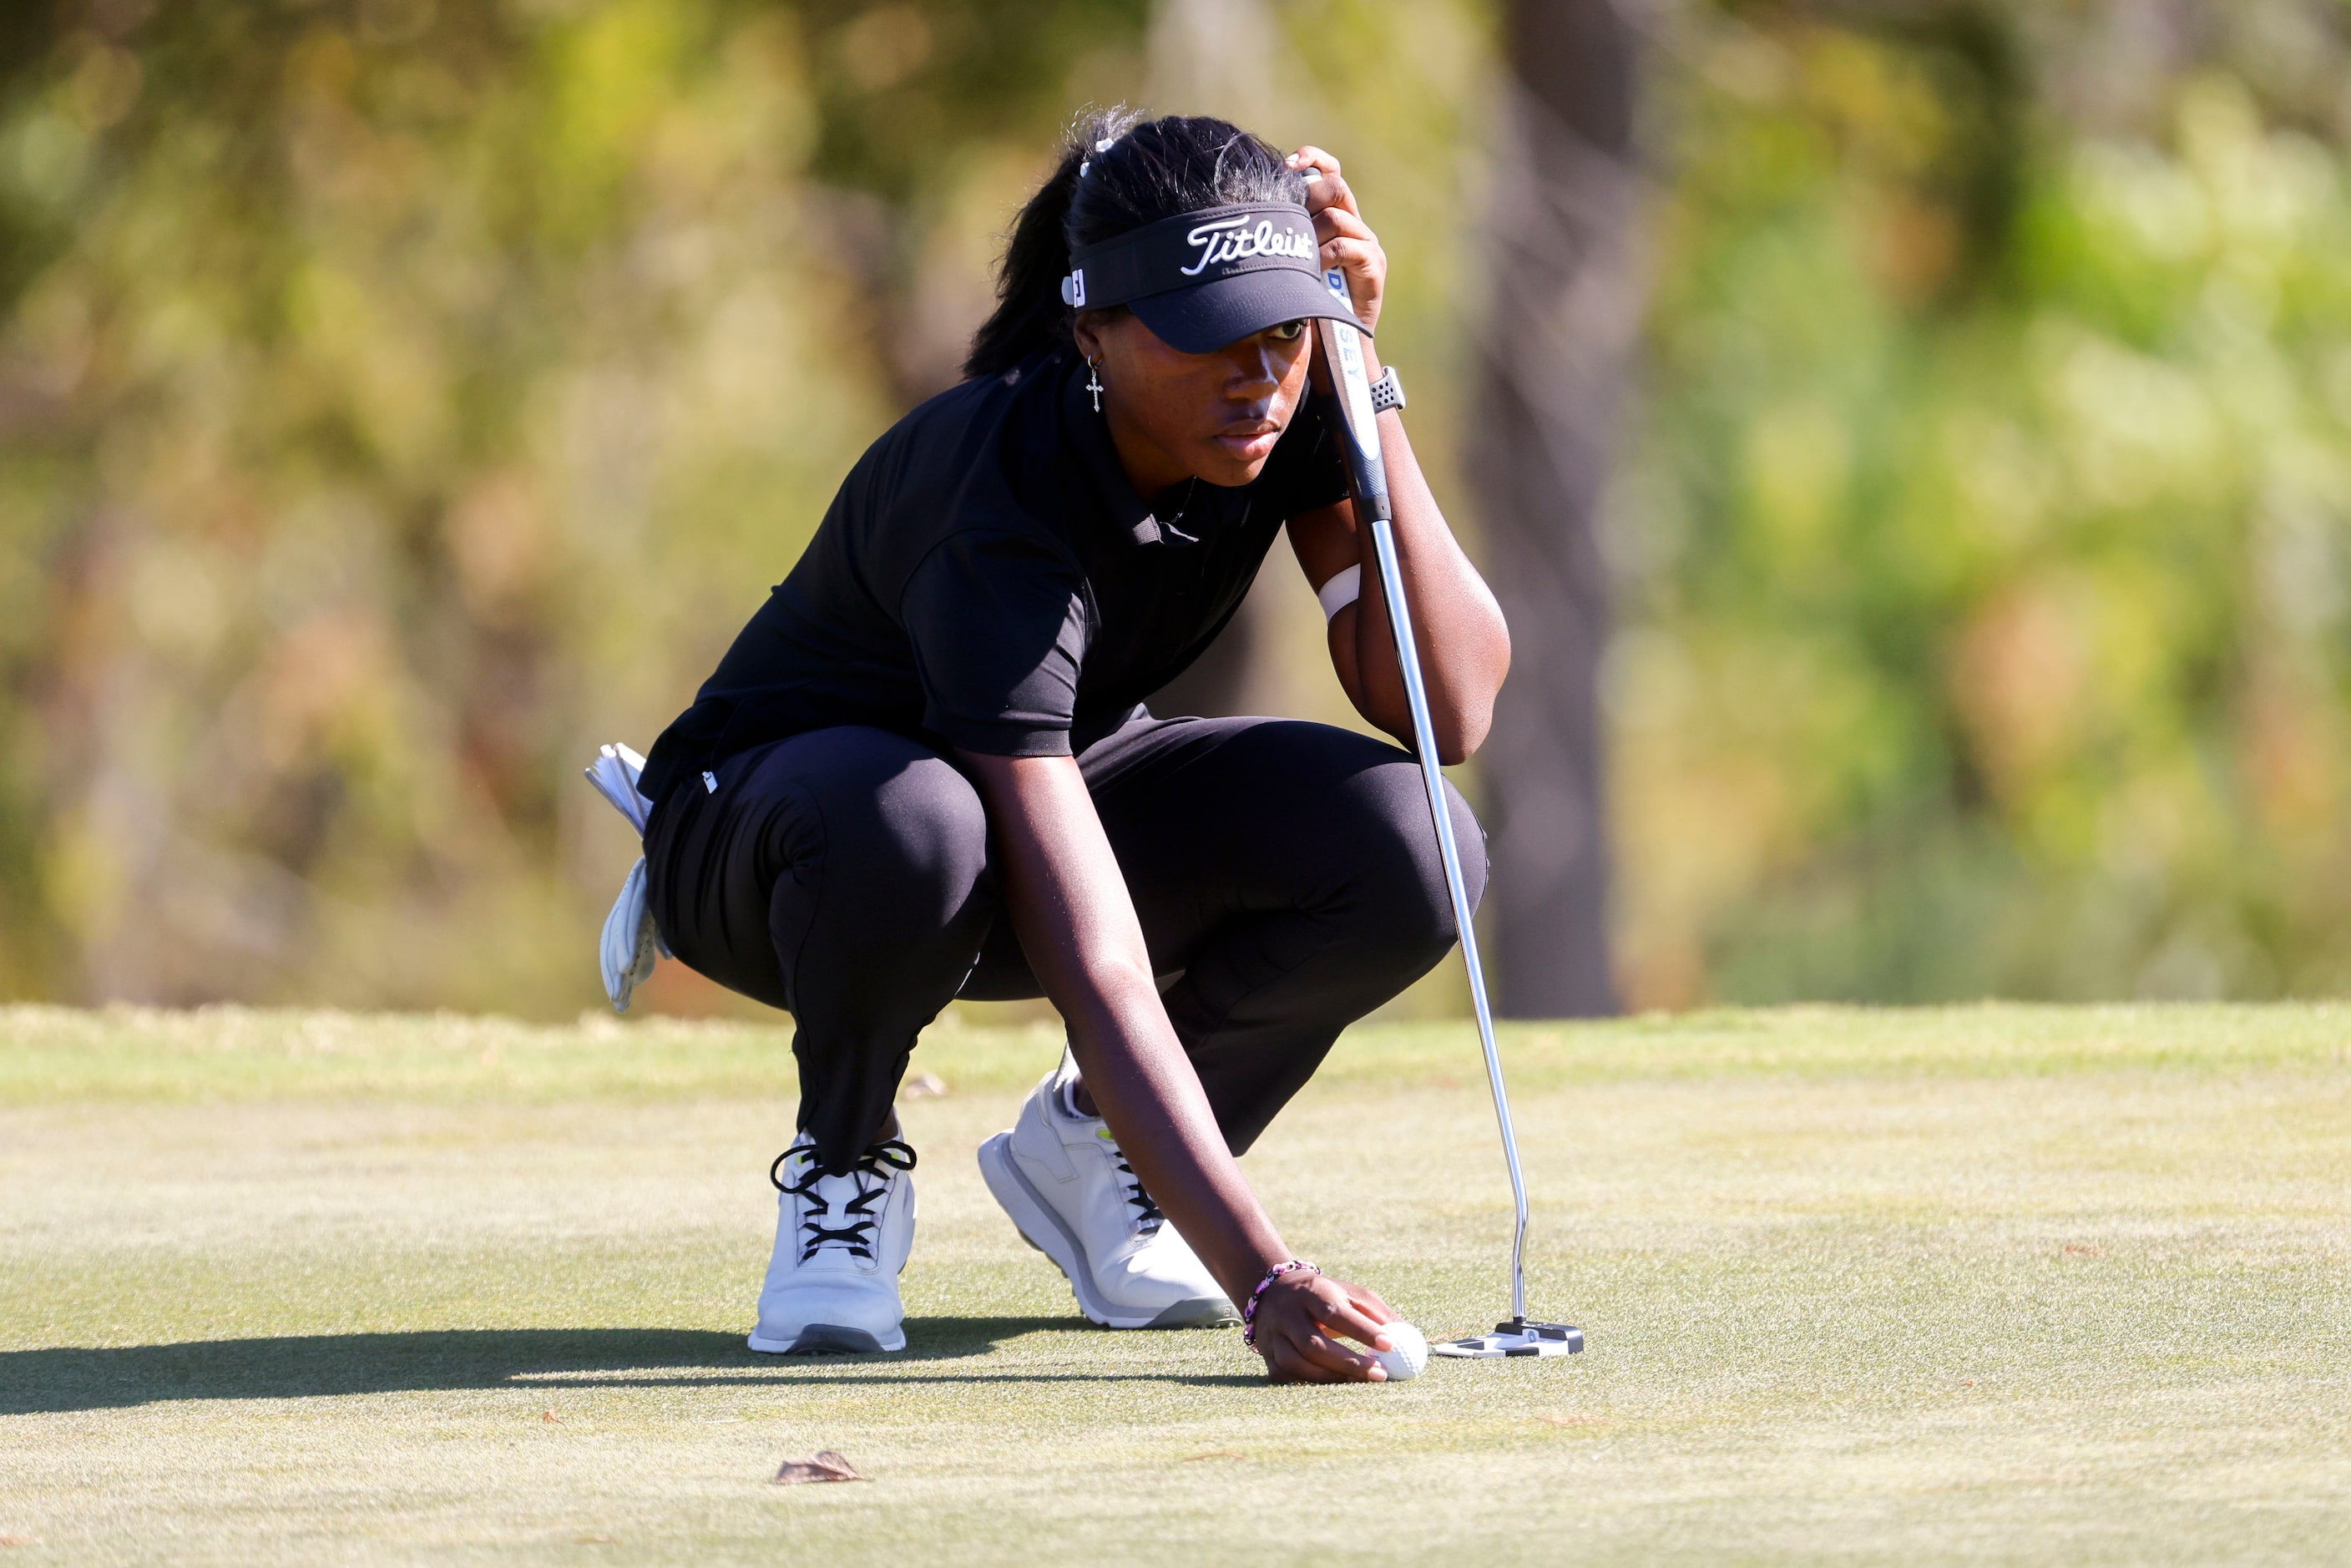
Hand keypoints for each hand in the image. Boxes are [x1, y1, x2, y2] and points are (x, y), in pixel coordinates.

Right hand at [1250, 1270, 1399, 1382]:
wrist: (1273, 1291)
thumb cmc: (1324, 1294)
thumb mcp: (1349, 1292)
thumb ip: (1376, 1312)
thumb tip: (1407, 1334)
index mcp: (1311, 1291)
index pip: (1335, 1312)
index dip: (1361, 1329)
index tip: (1390, 1344)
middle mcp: (1287, 1313)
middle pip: (1314, 1343)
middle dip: (1348, 1362)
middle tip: (1380, 1374)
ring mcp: (1274, 1335)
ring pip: (1297, 1362)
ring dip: (1330, 1377)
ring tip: (1360, 1381)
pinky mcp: (1268, 1355)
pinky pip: (1287, 1375)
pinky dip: (1311, 1382)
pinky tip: (1335, 1384)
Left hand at [1287, 146, 1384, 334]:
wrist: (1335, 346)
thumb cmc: (1305, 304)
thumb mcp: (1290, 262)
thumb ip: (1283, 236)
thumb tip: (1251, 210)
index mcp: (1335, 217)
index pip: (1330, 172)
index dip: (1313, 159)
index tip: (1288, 164)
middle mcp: (1354, 225)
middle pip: (1335, 186)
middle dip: (1308, 195)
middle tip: (1288, 215)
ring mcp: (1367, 244)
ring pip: (1336, 217)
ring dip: (1310, 234)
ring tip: (1298, 259)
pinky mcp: (1373, 265)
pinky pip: (1344, 246)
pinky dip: (1322, 256)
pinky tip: (1310, 272)